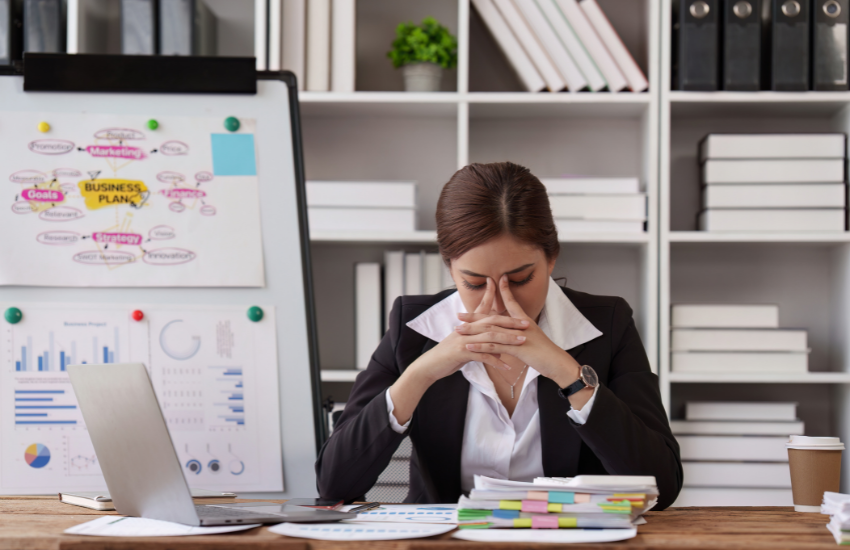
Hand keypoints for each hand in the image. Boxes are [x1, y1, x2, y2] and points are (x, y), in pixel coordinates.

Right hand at [408, 277, 528, 383]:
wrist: (430, 366)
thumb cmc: (448, 357)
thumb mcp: (467, 348)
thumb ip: (483, 346)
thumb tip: (501, 351)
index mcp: (467, 325)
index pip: (483, 309)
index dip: (493, 298)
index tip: (506, 292)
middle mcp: (466, 329)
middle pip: (492, 322)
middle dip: (510, 322)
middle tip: (527, 324)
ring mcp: (463, 340)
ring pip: (490, 336)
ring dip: (508, 339)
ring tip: (522, 342)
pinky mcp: (461, 352)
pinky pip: (483, 355)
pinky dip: (496, 361)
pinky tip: (507, 367)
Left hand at [457, 275, 581, 388]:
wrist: (557, 362)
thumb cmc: (545, 352)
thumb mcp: (532, 339)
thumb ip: (520, 333)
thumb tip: (511, 332)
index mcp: (524, 321)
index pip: (511, 302)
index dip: (503, 291)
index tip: (493, 281)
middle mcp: (519, 325)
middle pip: (493, 317)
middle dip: (474, 316)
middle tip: (458, 315)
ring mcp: (517, 336)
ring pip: (490, 331)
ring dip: (473, 330)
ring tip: (458, 330)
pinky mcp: (516, 348)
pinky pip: (495, 347)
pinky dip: (481, 346)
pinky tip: (469, 346)